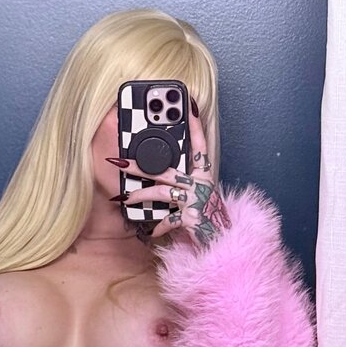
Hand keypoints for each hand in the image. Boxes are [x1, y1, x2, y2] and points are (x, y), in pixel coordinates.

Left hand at [116, 95, 230, 245]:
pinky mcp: (191, 218)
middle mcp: (201, 185)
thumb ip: (185, 184)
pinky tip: (150, 231)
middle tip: (120, 162)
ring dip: (141, 196)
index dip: (195, 127)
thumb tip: (160, 177)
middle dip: (140, 167)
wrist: (225, 240)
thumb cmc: (210, 216)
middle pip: (165, 170)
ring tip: (125, 199)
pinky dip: (159, 226)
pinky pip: (169, 219)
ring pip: (161, 192)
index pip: (200, 146)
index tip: (189, 107)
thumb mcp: (200, 195)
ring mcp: (195, 200)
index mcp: (205, 176)